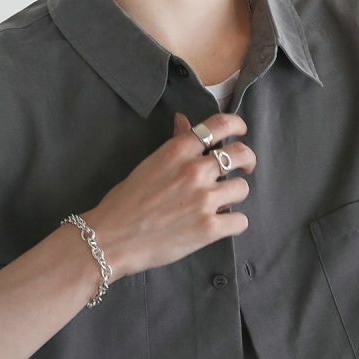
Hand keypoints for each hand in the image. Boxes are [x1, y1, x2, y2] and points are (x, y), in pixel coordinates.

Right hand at [83, 110, 255, 280]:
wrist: (111, 239)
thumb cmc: (125, 202)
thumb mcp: (150, 164)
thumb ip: (174, 143)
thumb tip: (184, 120)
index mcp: (178, 151)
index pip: (220, 124)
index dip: (237, 125)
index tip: (240, 131)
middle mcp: (195, 171)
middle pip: (240, 154)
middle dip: (247, 161)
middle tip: (244, 168)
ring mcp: (204, 200)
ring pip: (242, 188)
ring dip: (234, 195)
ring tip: (220, 203)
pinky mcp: (209, 228)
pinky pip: (240, 221)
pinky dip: (233, 223)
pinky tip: (220, 225)